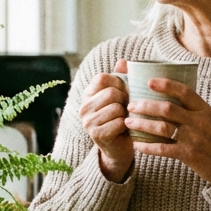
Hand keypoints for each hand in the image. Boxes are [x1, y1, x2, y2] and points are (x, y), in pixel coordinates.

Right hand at [80, 60, 132, 181]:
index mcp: (88, 94)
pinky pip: (119, 122)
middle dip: (125, 100)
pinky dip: (127, 126)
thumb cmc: (121, 118)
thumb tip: (122, 61)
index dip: (119, 84)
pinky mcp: (96, 134)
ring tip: (125, 120)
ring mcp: (88, 122)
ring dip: (127, 114)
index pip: (103, 78)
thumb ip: (121, 78)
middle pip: (111, 92)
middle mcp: (83, 107)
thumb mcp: (121, 97)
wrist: (119, 148)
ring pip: (116, 108)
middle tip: (127, 110)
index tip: (124, 94)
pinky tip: (125, 130)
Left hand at [126, 79, 210, 183]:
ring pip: (162, 128)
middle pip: (168, 109)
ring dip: (142, 124)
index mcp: (203, 109)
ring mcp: (193, 138)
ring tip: (129, 122)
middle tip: (131, 105)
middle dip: (146, 106)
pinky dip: (148, 147)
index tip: (149, 82)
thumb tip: (166, 92)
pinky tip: (137, 145)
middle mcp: (198, 122)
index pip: (184, 91)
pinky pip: (163, 149)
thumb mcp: (207, 118)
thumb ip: (190, 107)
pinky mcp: (188, 155)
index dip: (166, 85)